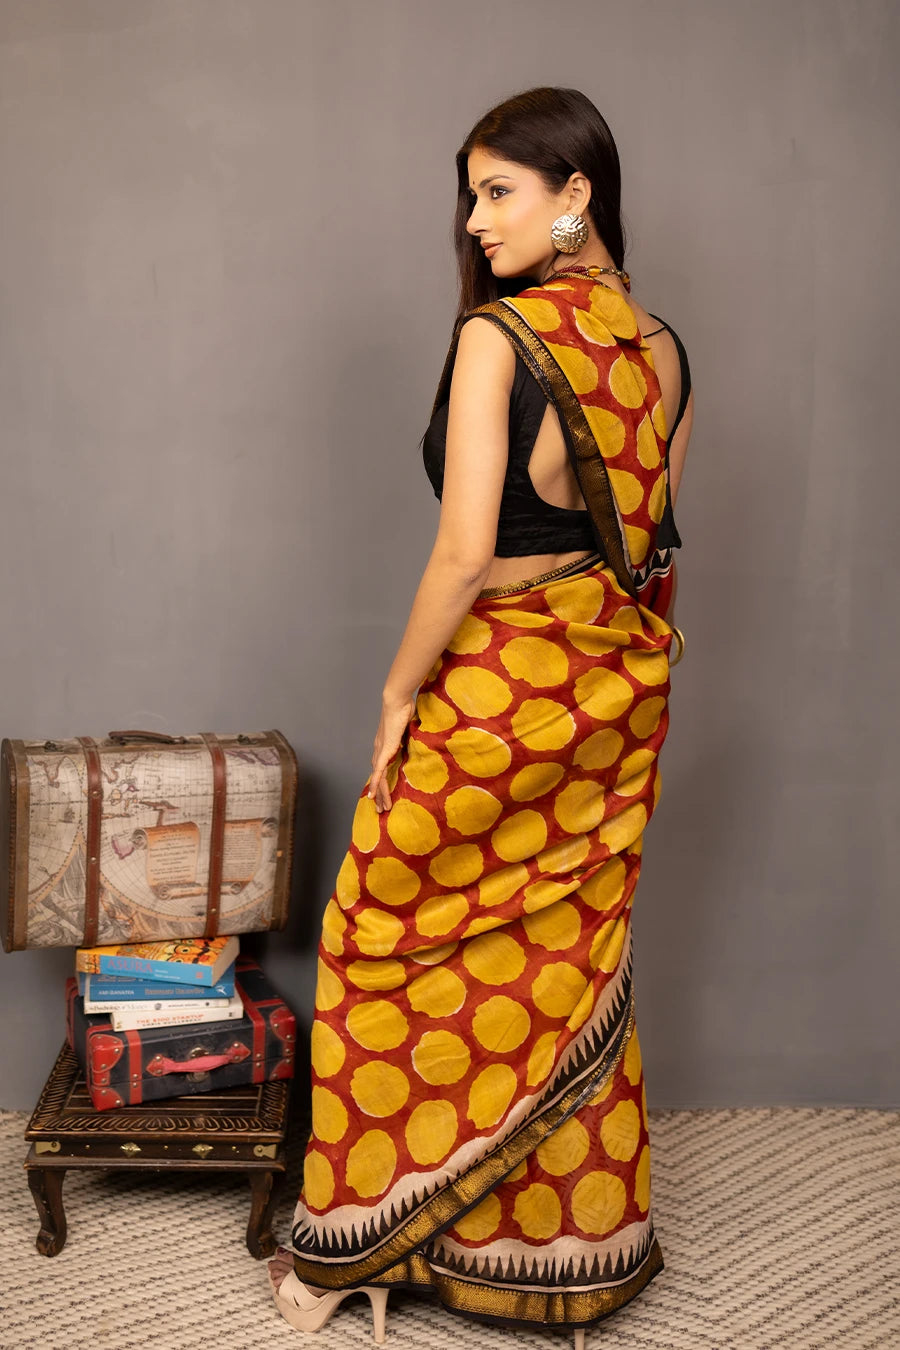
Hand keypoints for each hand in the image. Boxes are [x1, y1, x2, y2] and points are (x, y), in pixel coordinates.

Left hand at [368, 694, 415, 812]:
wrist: (397, 701)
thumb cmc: (403, 710)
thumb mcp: (407, 729)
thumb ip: (407, 738)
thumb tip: (414, 744)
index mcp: (384, 746)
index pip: (381, 769)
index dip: (381, 783)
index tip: (383, 794)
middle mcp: (379, 750)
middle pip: (377, 777)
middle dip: (379, 794)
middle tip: (380, 809)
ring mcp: (380, 751)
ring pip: (378, 778)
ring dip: (379, 794)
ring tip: (381, 808)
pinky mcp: (384, 751)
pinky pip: (379, 771)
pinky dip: (375, 784)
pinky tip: (373, 795)